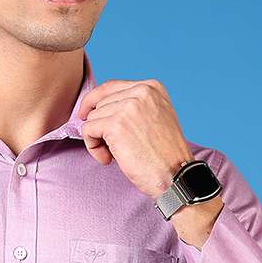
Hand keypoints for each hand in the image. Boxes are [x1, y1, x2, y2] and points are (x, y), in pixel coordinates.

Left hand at [76, 78, 194, 200]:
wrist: (175, 175)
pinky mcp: (116, 124)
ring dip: (97, 139)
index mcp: (152, 87)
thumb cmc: (164, 155)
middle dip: (100, 126)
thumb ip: (132, 107)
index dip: (94, 102)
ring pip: (92, 117)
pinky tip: (108, 159)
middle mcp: (141, 92)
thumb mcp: (154, 118)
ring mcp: (128, 106)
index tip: (85, 116)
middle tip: (114, 148)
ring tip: (114, 155)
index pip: (110, 87)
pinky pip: (88, 130)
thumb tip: (95, 107)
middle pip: (100, 103)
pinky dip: (93, 147)